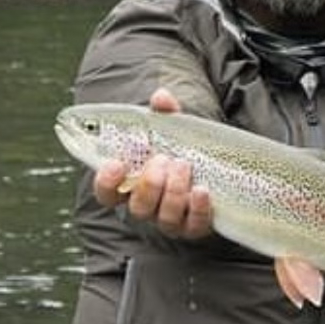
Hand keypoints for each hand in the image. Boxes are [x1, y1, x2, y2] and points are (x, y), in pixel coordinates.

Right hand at [92, 86, 214, 239]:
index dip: (106, 183)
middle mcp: (148, 207)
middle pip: (137, 208)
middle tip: (162, 159)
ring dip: (174, 192)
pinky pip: (194, 226)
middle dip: (149, 184)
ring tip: (184, 165)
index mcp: (131, 185)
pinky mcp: (195, 226)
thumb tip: (161, 97)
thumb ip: (163, 115)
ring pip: (165, 218)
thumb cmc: (182, 150)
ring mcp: (171, 219)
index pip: (107, 194)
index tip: (116, 163)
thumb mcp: (172, 130)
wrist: (218, 171)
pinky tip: (203, 190)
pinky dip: (198, 208)